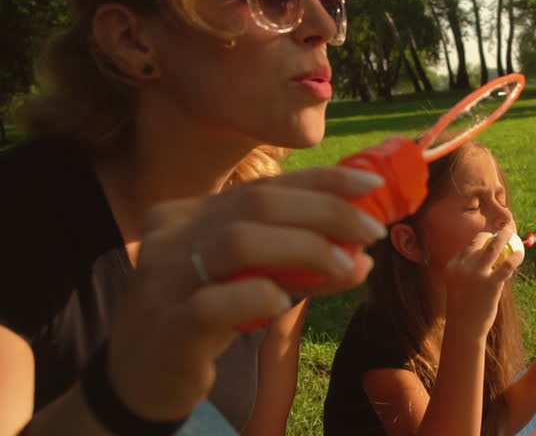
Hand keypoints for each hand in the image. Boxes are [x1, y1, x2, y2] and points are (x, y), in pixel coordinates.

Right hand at [106, 166, 386, 420]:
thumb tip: (361, 256)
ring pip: (240, 242)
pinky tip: (284, 305)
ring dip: (307, 249)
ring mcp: (164, 277)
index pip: (267, 184)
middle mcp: (173, 234)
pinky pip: (215, 303)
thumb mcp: (254, 282)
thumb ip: (299, 265)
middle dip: (327, 211)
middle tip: (373, 230)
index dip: (324, 180)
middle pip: (259, 202)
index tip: (372, 182)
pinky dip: (259, 297)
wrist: (140, 376)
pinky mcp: (166, 323)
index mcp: (193, 213)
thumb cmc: (204, 320)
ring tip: (349, 266)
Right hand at [442, 227, 523, 336]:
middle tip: (503, 231)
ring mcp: (476, 274)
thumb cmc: (463, 307)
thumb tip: (488, 257)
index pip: (469, 247)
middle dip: (492, 234)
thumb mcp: (459, 284)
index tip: (491, 237)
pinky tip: (520, 253)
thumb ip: (468, 270)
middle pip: (479, 241)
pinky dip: (515, 256)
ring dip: (504, 236)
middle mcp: (463, 266)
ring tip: (511, 232)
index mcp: (452, 265)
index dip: (481, 240)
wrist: (464, 327)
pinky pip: (507, 265)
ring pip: (494, 247)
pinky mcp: (491, 284)